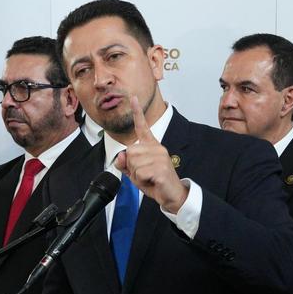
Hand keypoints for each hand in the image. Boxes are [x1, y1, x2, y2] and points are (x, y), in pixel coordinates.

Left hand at [114, 95, 187, 212]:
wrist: (172, 195)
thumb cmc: (155, 182)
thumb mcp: (135, 173)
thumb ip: (125, 164)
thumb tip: (121, 156)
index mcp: (151, 146)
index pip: (142, 127)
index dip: (137, 112)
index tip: (134, 98)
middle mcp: (157, 148)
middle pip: (130, 152)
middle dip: (132, 167)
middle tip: (144, 174)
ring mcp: (160, 157)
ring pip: (134, 163)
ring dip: (137, 175)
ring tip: (149, 178)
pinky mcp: (161, 168)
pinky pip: (140, 174)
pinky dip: (142, 181)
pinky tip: (152, 181)